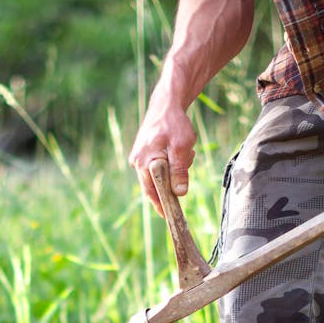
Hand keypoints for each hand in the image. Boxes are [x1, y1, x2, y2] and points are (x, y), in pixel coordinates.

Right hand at [127, 94, 196, 217]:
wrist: (166, 104)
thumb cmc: (174, 124)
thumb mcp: (181, 147)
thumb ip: (180, 171)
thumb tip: (179, 194)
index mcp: (144, 162)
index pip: (151, 192)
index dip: (161, 206)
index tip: (170, 217)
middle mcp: (137, 162)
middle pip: (156, 185)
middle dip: (174, 179)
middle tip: (186, 157)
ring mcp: (139, 159)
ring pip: (161, 176)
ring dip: (176, 168)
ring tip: (183, 149)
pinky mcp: (144, 155)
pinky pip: (160, 167)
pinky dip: (172, 162)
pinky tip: (177, 148)